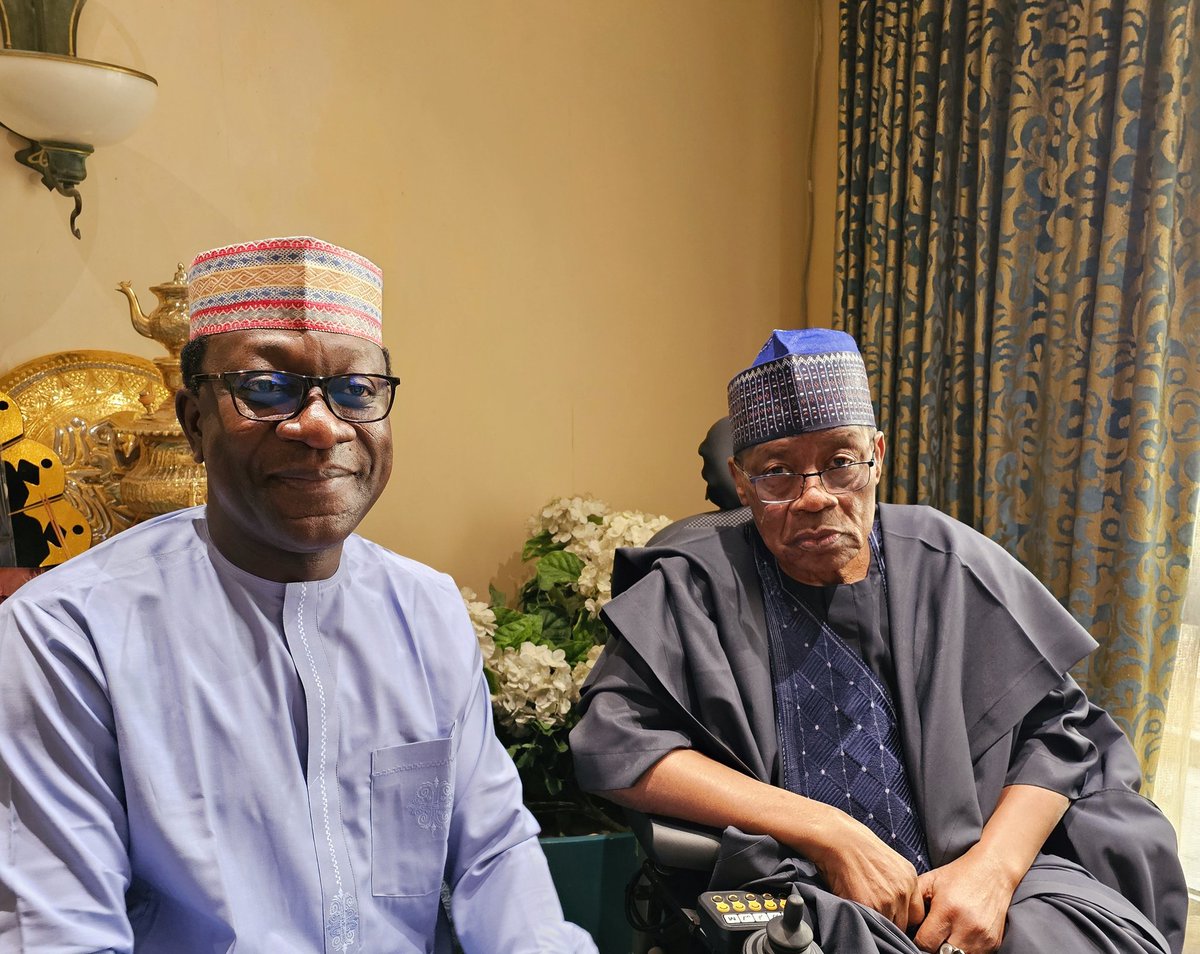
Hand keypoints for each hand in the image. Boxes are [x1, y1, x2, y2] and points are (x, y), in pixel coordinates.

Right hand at [806, 812, 924, 931]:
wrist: (836, 839)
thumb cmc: (856, 845)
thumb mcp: (888, 861)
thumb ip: (897, 883)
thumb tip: (895, 904)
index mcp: (909, 878)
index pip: (917, 915)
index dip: (903, 917)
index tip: (891, 915)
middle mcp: (903, 890)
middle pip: (904, 924)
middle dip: (890, 921)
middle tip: (873, 912)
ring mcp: (887, 900)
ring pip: (887, 927)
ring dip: (876, 922)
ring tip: (862, 909)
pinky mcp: (869, 906)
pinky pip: (870, 925)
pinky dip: (862, 920)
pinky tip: (854, 908)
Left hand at [912, 845, 1017, 952]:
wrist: (993, 871)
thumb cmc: (958, 875)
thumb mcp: (930, 881)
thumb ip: (913, 903)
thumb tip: (902, 925)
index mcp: (947, 910)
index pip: (925, 943)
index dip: (918, 941)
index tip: (918, 935)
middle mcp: (967, 927)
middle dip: (933, 948)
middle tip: (932, 936)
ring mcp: (982, 938)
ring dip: (948, 951)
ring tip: (947, 935)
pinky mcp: (993, 943)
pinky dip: (964, 951)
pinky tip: (961, 936)